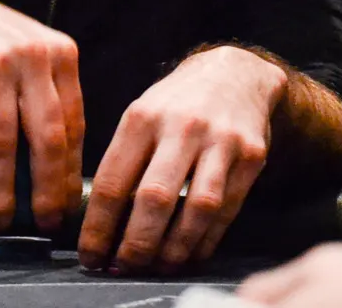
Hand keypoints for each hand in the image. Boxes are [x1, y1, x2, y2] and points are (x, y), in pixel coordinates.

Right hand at [0, 0, 83, 231]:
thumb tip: (60, 169)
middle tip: (47, 220)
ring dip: (3, 187)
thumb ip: (47, 99)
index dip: (71, 170)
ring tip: (1, 216)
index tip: (69, 204)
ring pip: (4, 141)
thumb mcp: (28, 55)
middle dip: (48, 186)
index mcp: (59, 54)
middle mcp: (31, 57)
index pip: (74, 123)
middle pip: (47, 135)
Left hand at [78, 46, 283, 272]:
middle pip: (154, 198)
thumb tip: (102, 224)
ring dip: (174, 248)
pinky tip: (191, 253)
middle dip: (136, 244)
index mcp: (143, 117)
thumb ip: (124, 162)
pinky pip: (227, 209)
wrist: (235, 73)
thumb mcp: (142, 115)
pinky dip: (207, 239)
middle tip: (124, 267)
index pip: (113, 182)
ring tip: (158, 266)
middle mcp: (181, 126)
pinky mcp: (251, 155)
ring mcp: (220, 140)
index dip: (98, 227)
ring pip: (197, 208)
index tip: (90, 254)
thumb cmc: (177, 103)